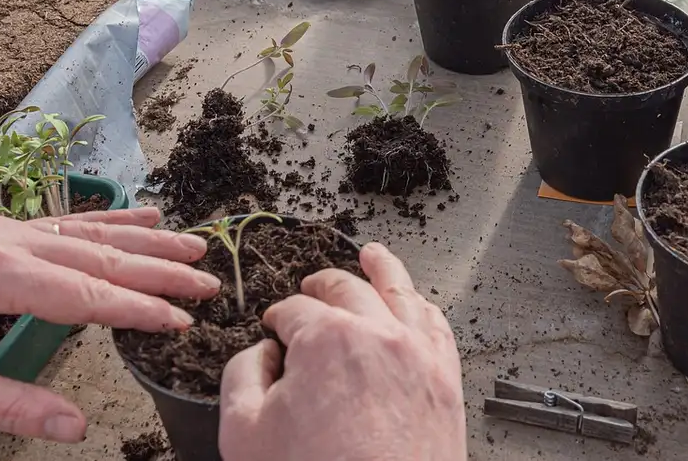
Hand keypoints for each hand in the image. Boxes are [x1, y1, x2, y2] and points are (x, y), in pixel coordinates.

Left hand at [0, 208, 218, 442]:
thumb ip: (14, 406)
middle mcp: (6, 240)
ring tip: (195, 244)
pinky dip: (110, 220)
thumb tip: (77, 423)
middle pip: (99, 255)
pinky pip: (66, 222)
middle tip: (209, 282)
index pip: (86, 294)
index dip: (139, 308)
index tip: (182, 320)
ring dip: (145, 239)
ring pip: (89, 232)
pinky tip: (142, 216)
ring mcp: (4, 228)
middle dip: (159, 270)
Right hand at [219, 243, 465, 460]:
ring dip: (382, 268)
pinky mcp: (445, 380)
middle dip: (321, 286)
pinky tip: (416, 304)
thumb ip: (241, 376)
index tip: (274, 332)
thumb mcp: (243, 432)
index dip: (279, 318)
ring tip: (374, 255)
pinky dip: (422, 306)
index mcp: (326, 339)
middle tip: (310, 290)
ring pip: (400, 291)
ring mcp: (418, 354)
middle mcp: (377, 334)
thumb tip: (260, 353)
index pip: (295, 309)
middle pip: (345, 289)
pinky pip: (437, 326)